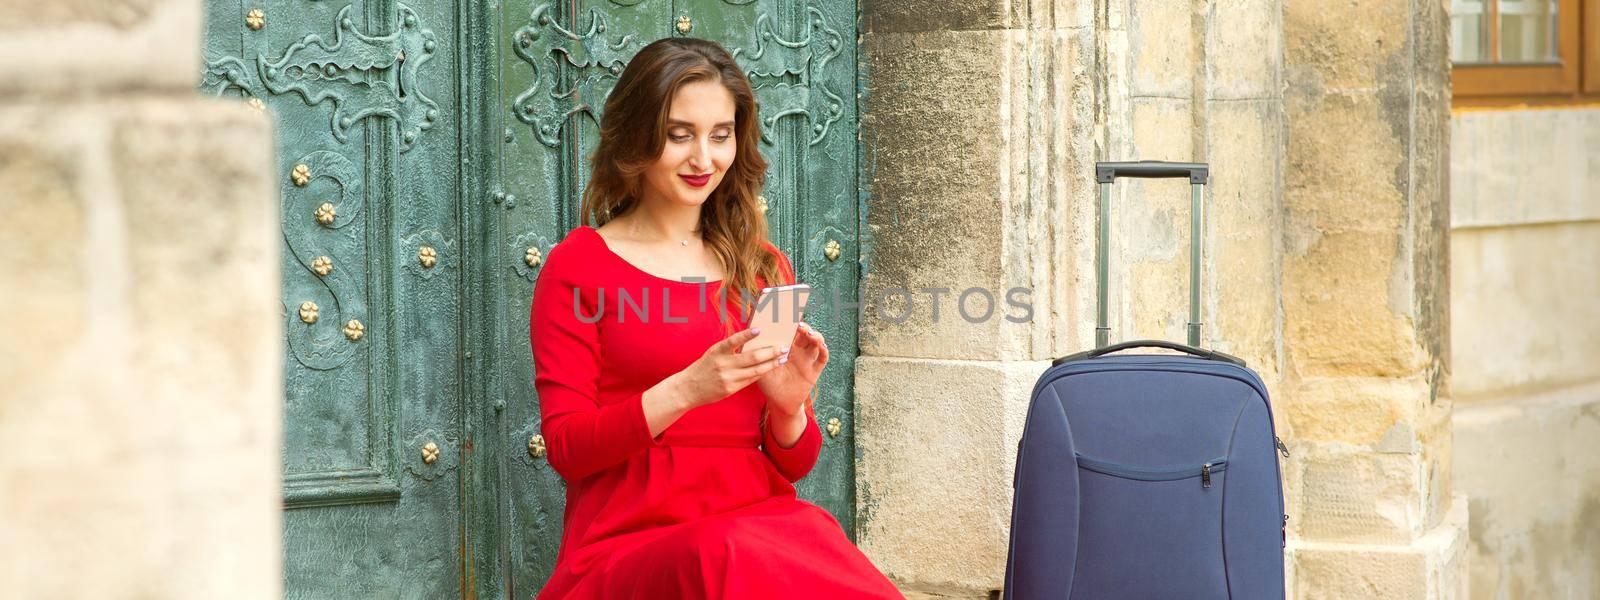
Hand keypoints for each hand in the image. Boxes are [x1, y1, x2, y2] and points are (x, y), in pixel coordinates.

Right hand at [671, 327, 785, 408]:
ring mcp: (728, 378)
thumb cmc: (704, 367)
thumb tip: (751, 340)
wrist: (689, 389)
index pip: (733, 341)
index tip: (759, 330)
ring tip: (782, 358)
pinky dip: (762, 373)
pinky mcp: (731, 389)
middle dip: (770, 352)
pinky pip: (750, 380)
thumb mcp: (713, 354)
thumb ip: (729, 348)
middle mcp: (723, 364)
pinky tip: (771, 368)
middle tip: (782, 347)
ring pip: (755, 370)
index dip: (746, 335)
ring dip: (771, 364)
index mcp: (716, 351)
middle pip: (751, 357)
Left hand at [757, 321, 828, 417]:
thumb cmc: (769, 382)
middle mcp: (799, 350)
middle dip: (804, 326)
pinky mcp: (814, 370)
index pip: (792, 330)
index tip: (789, 314)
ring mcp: (808, 359)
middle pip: (806, 333)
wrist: (778, 402)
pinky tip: (821, 346)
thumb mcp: (761, 365)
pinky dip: (824, 350)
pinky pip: (823, 358)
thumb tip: (754, 334)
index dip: (792, 321)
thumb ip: (760, 352)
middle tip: (798, 325)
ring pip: (817, 342)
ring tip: (809, 333)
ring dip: (815, 335)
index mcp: (786, 346)